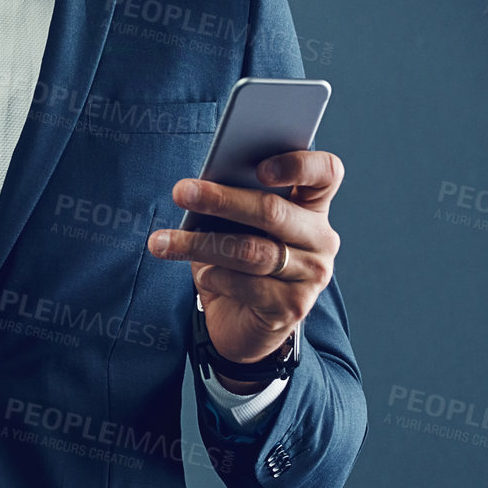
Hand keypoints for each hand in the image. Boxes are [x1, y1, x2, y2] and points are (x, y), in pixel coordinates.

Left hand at [146, 152, 343, 385]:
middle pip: (274, 211)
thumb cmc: (238, 261)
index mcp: (312, 206)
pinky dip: (216, 277)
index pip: (325, 173)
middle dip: (221, 200)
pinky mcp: (294, 307)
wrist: (244, 323)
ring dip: (200, 243)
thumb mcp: (236, 225)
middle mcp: (320, 238)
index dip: (299, 164)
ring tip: (161, 241)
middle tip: (181, 192)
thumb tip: (200, 187)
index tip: (259, 167)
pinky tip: (201, 275)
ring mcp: (312, 274)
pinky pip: (248, 286)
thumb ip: (232, 201)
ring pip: (252, 250)